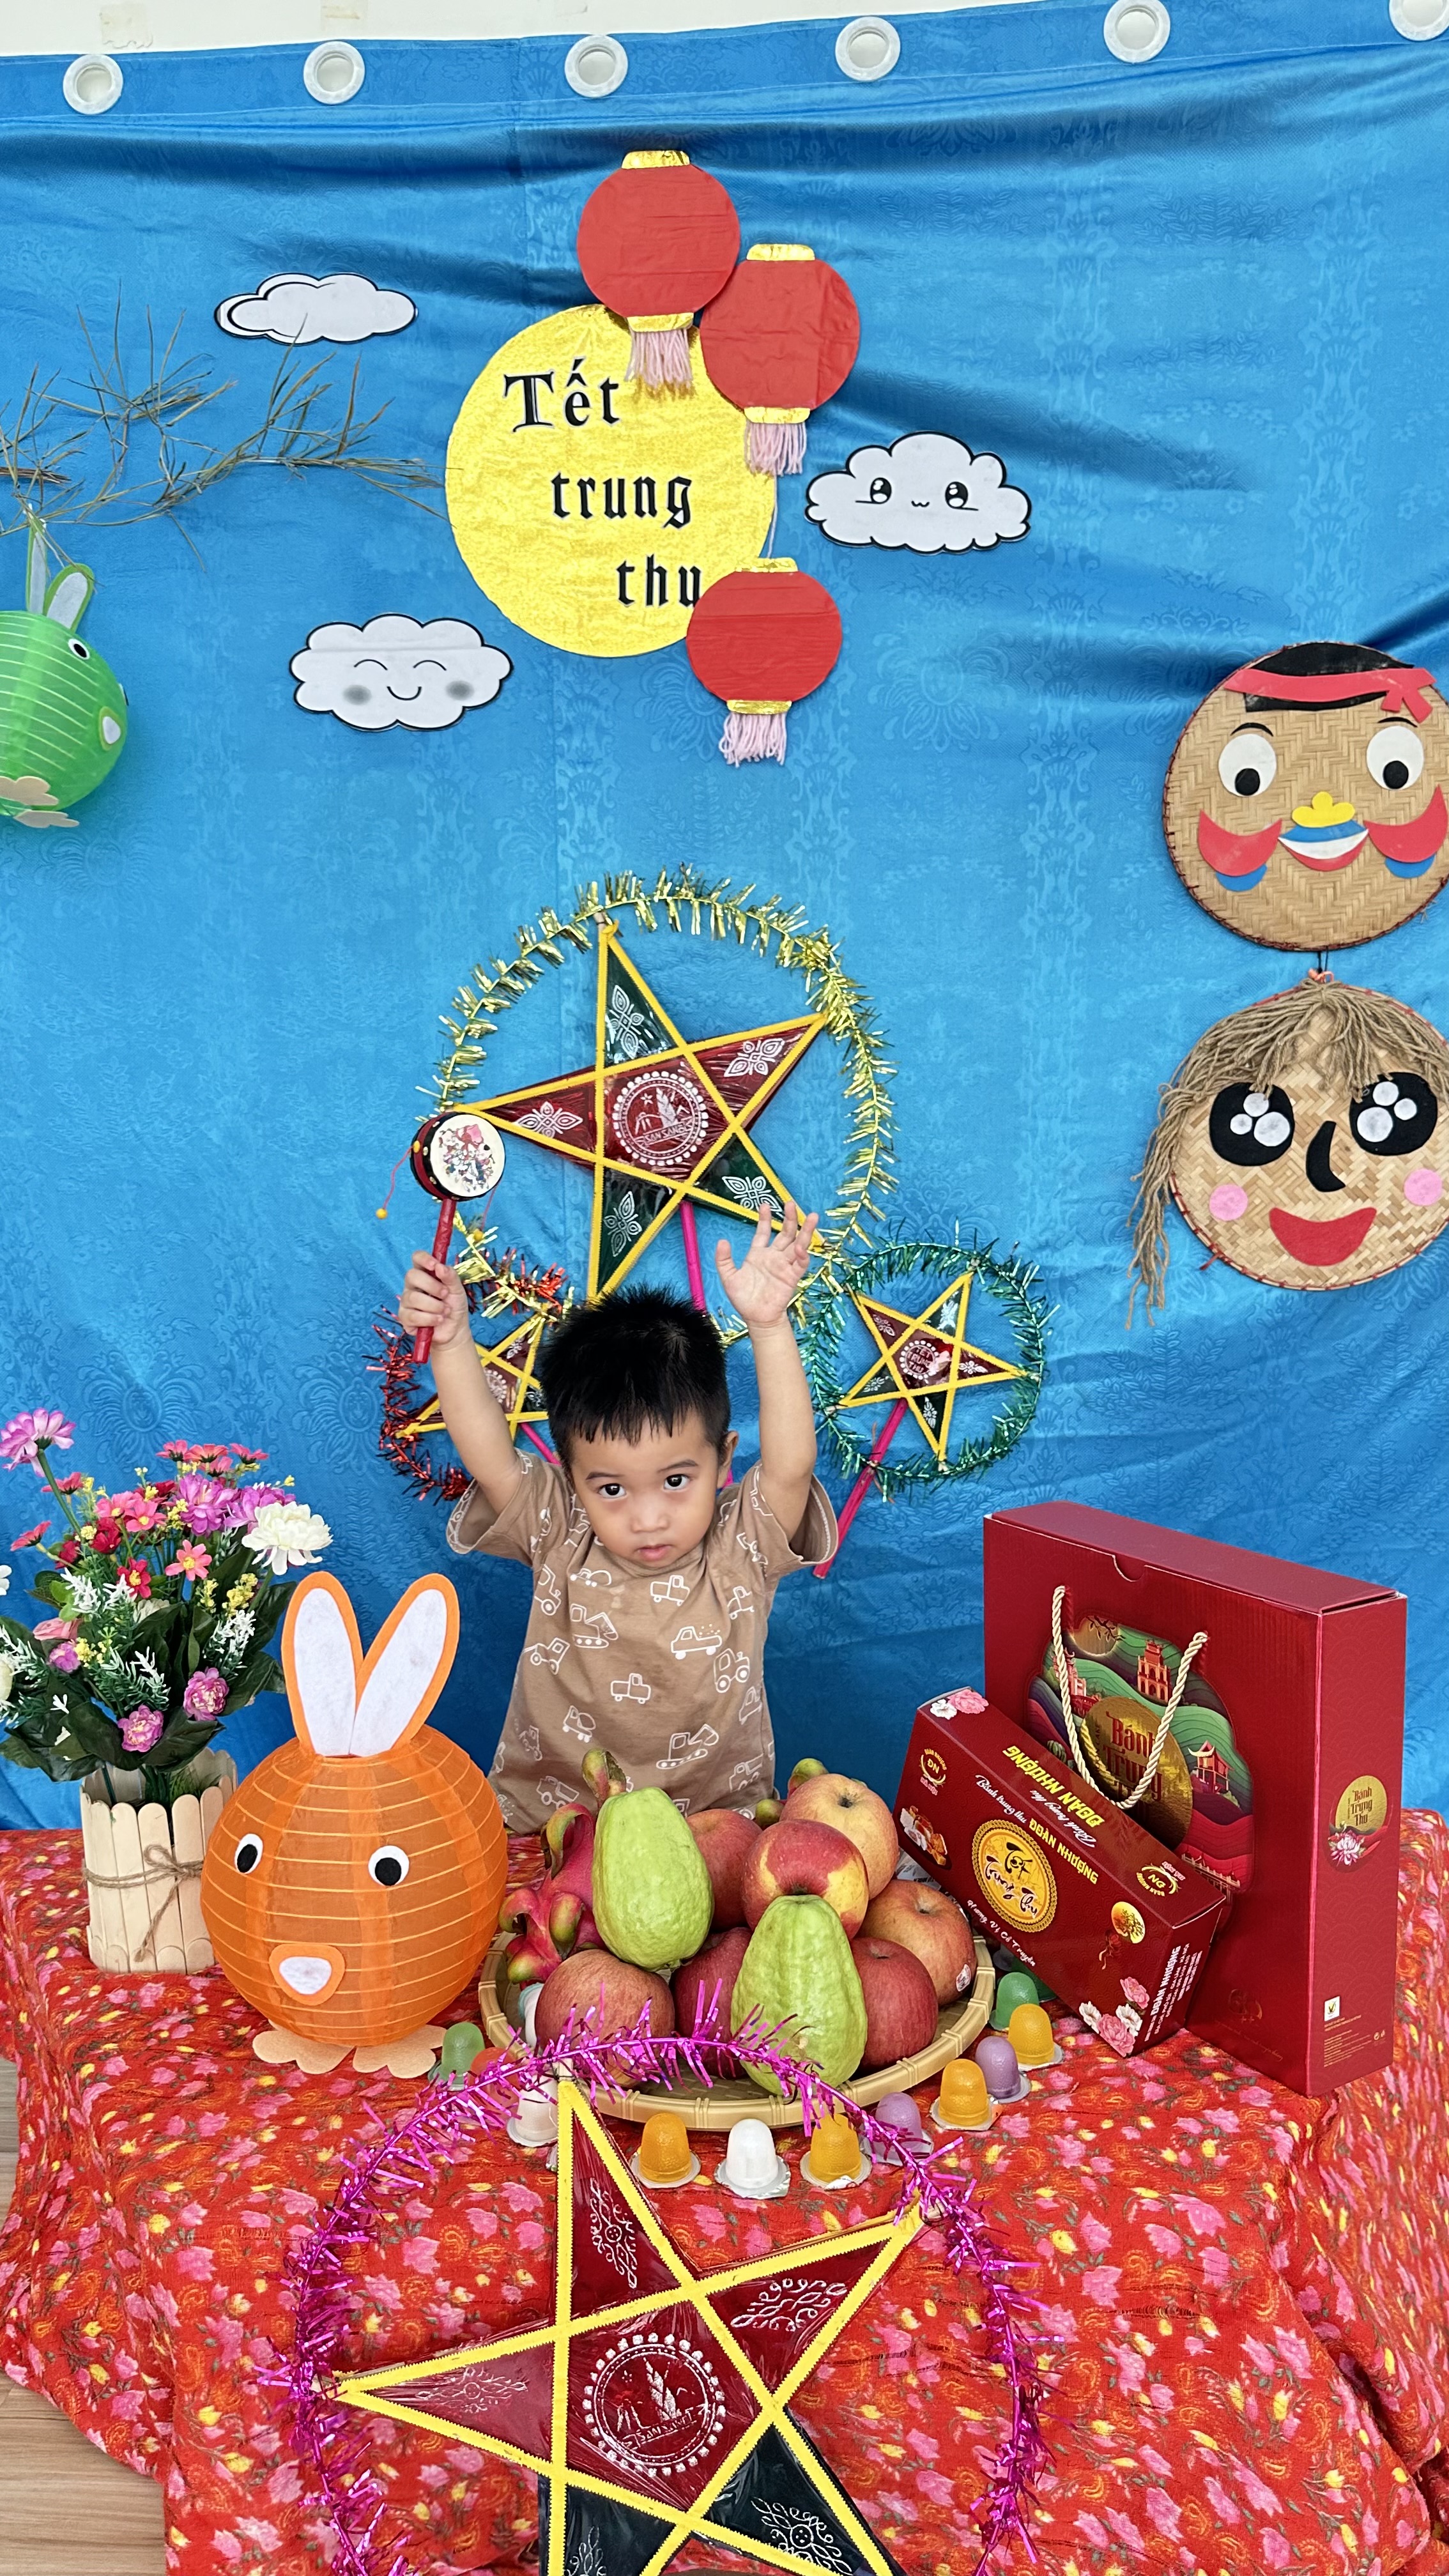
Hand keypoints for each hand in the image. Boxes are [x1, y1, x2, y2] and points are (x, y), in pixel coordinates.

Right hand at [399, 1251, 470, 1351]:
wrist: (455, 1330)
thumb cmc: (454, 1306)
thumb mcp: (457, 1290)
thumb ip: (451, 1276)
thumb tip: (440, 1267)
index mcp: (425, 1273)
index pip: (417, 1258)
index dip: (423, 1259)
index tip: (435, 1266)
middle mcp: (413, 1285)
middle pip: (412, 1276)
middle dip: (432, 1286)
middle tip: (446, 1295)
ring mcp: (406, 1301)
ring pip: (413, 1297)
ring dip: (434, 1306)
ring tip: (445, 1311)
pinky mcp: (405, 1317)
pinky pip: (412, 1315)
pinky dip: (429, 1318)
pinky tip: (438, 1320)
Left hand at [715, 1200, 816, 1329]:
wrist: (756, 1318)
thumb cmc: (743, 1299)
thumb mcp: (728, 1277)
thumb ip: (724, 1259)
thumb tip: (722, 1241)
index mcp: (758, 1254)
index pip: (763, 1232)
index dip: (764, 1218)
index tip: (765, 1204)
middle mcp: (773, 1257)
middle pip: (785, 1233)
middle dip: (789, 1219)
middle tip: (790, 1203)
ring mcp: (784, 1266)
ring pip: (797, 1244)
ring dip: (805, 1231)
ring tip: (812, 1217)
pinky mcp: (792, 1277)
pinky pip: (801, 1264)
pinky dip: (804, 1255)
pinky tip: (803, 1247)